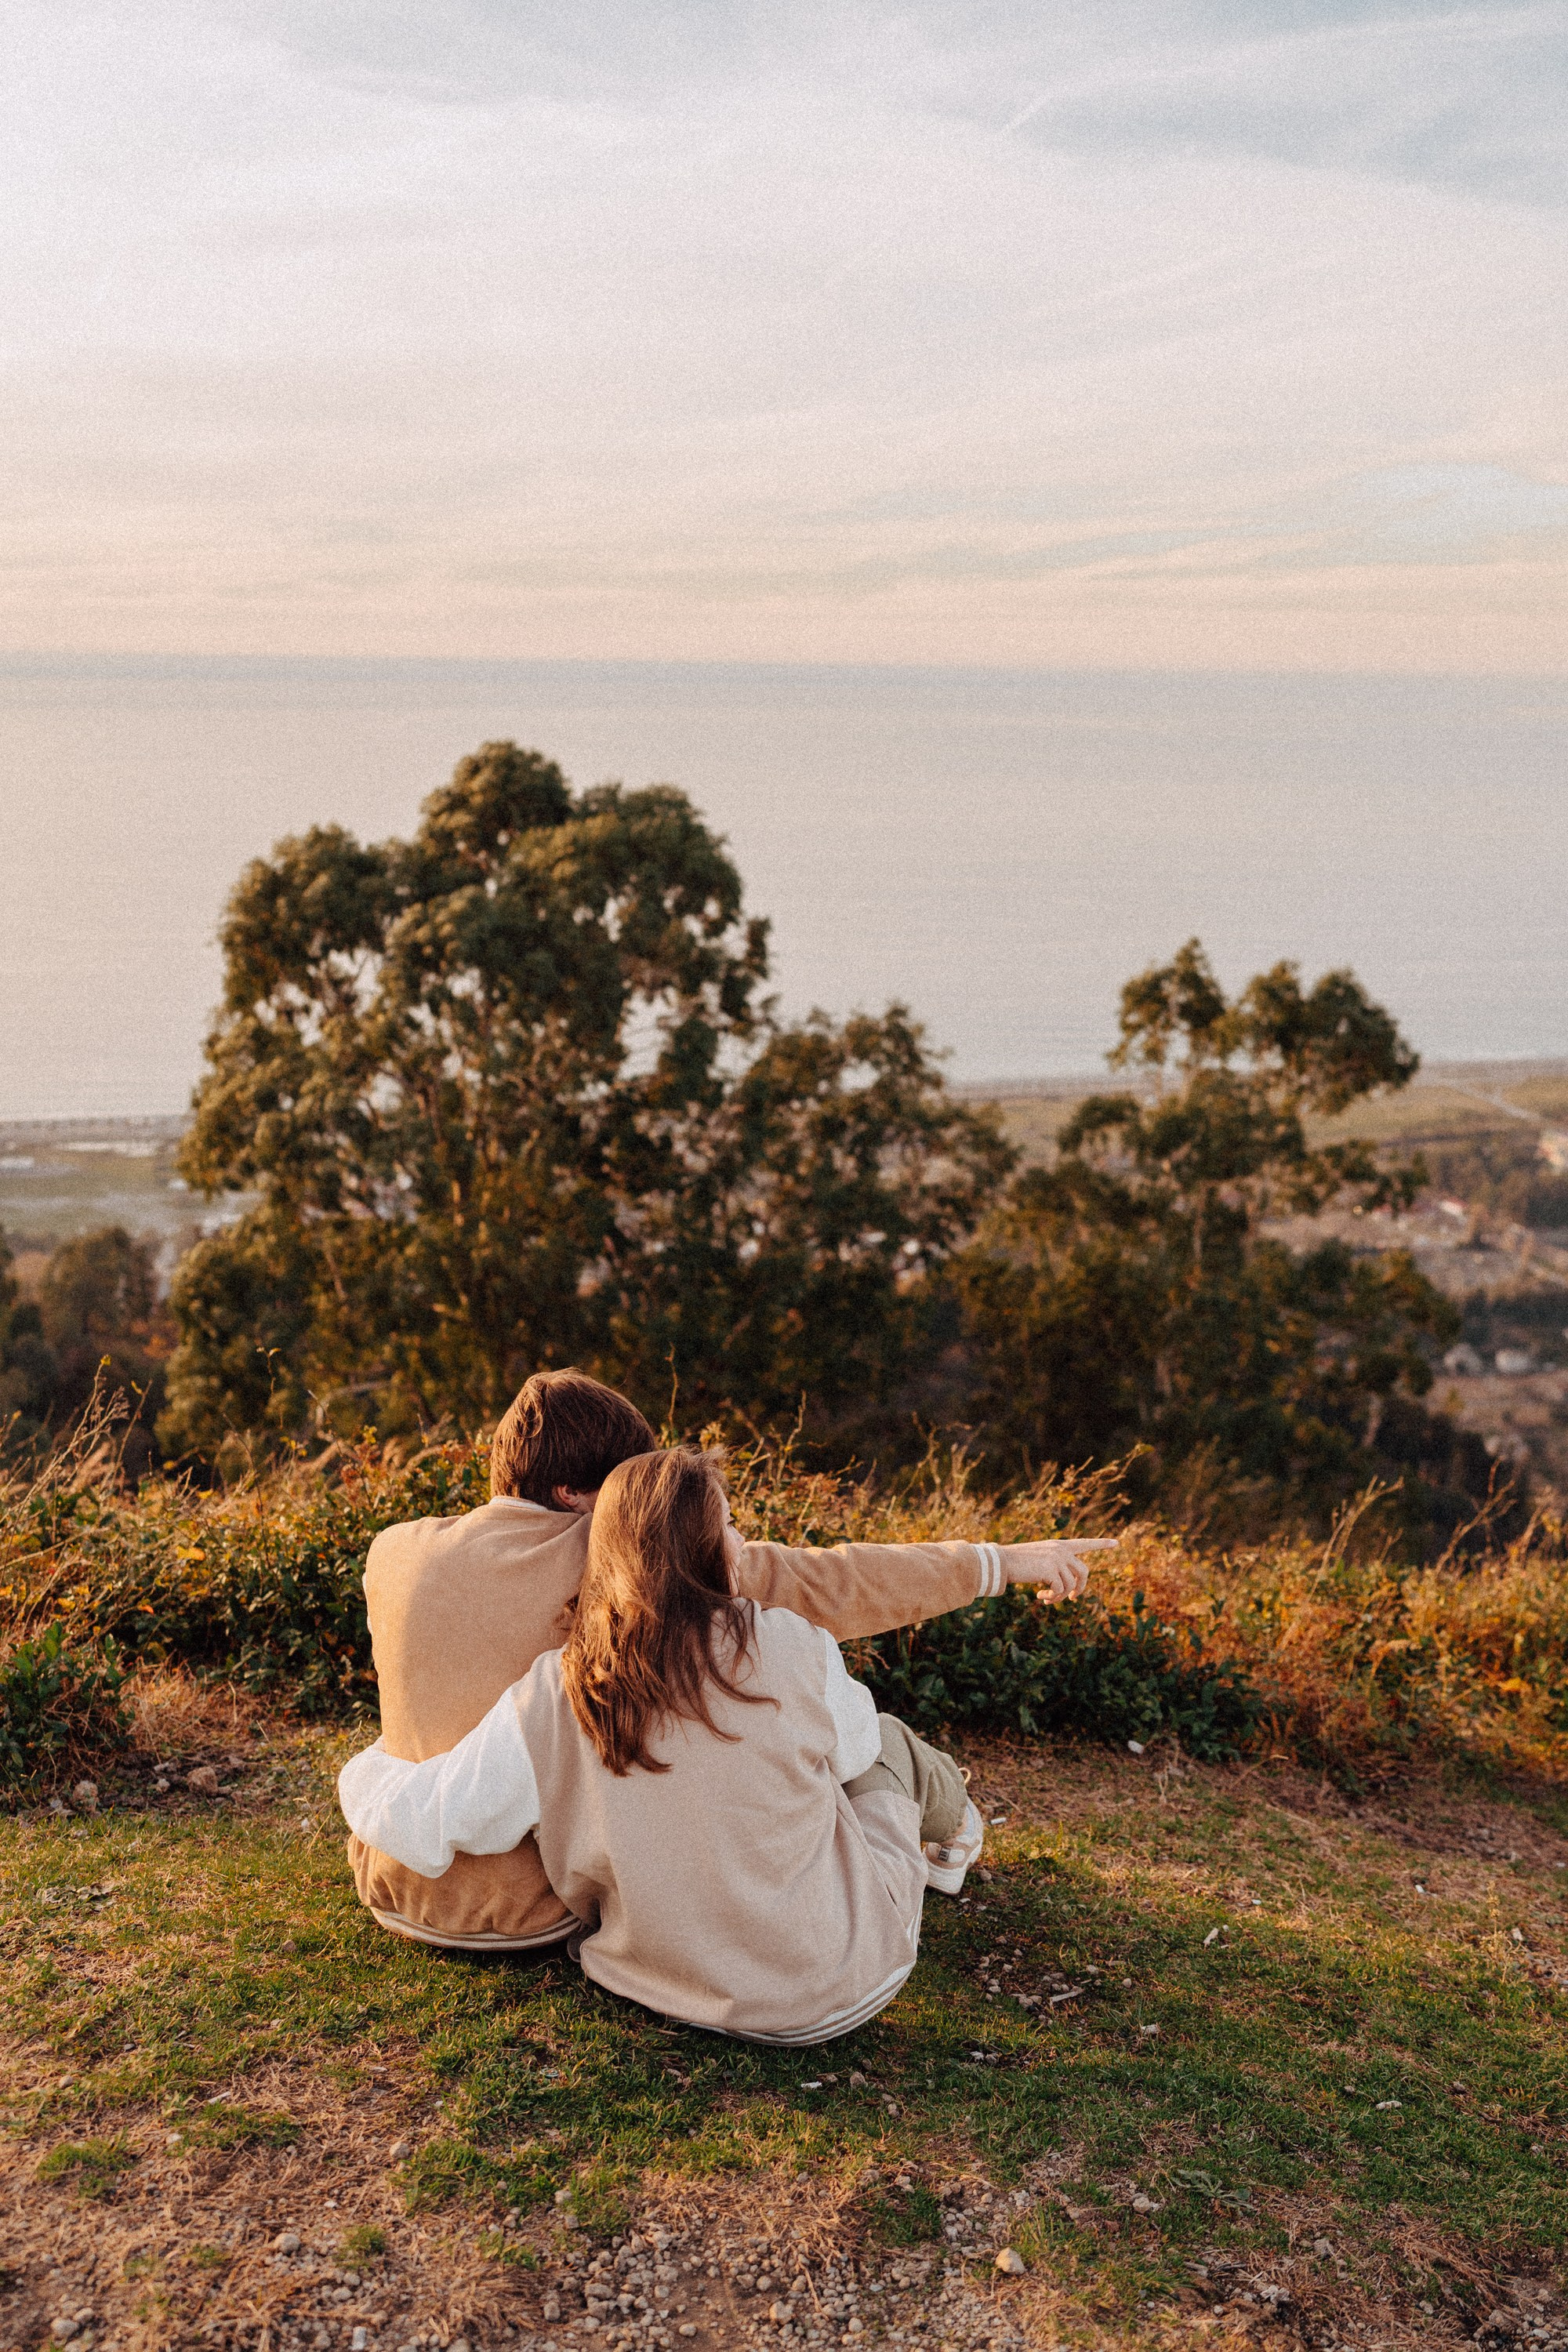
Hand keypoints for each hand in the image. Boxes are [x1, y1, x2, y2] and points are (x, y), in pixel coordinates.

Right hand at [1002, 1537, 1117, 1600]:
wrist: (1002, 1562)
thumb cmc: (1017, 1563)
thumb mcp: (1039, 1560)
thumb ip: (1055, 1567)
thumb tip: (1068, 1588)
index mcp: (1059, 1545)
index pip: (1084, 1543)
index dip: (1101, 1544)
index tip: (1116, 1543)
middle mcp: (1061, 1550)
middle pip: (1083, 1572)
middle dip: (1080, 1588)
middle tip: (1072, 1599)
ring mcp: (1057, 1559)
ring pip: (1071, 1585)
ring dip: (1060, 1597)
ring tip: (1047, 1599)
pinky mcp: (1051, 1570)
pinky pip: (1060, 1591)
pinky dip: (1053, 1598)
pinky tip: (1041, 1597)